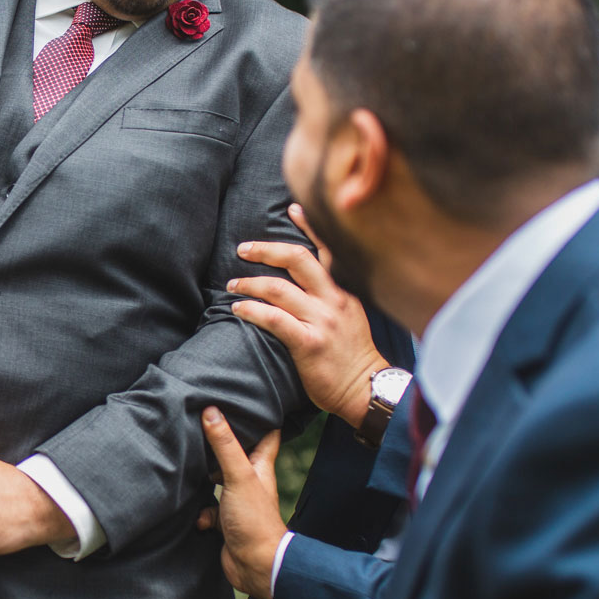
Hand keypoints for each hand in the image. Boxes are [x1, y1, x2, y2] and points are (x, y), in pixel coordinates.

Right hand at [194, 408, 286, 598]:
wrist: (255, 565)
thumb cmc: (254, 520)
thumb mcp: (238, 476)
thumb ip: (224, 446)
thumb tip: (212, 411)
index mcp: (260, 466)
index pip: (267, 433)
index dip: (260, 416)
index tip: (246, 398)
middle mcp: (250, 481)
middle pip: (236, 455)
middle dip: (221, 445)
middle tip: (203, 427)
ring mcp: (238, 501)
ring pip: (217, 482)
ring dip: (204, 480)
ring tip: (190, 470)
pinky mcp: (226, 521)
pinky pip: (208, 510)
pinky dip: (201, 513)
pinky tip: (200, 518)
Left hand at [230, 203, 392, 428]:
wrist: (366, 390)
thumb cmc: (352, 357)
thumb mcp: (350, 318)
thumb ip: (330, 298)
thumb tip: (304, 285)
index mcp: (344, 291)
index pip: (327, 250)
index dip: (310, 226)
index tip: (293, 208)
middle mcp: (334, 300)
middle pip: (297, 259)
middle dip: (265, 249)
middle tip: (242, 249)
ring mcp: (321, 320)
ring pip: (279, 288)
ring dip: (249, 283)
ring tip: (232, 285)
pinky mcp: (308, 342)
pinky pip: (274, 318)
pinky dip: (252, 309)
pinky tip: (238, 308)